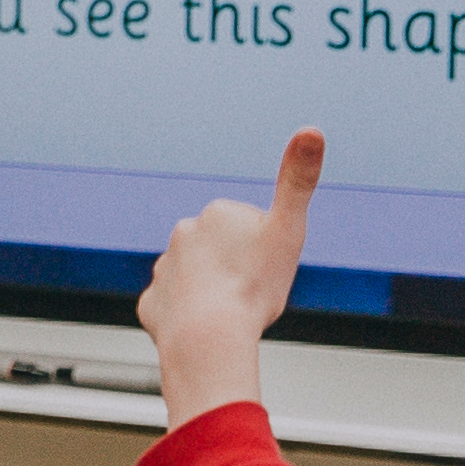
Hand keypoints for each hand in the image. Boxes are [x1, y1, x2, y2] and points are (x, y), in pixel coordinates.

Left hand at [136, 130, 324, 425]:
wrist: (207, 337)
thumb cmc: (252, 286)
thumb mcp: (288, 230)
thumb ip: (299, 181)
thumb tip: (312, 128)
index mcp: (216, 213)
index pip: (251, 231)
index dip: (264, 253)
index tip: (265, 268)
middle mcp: (182, 234)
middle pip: (223, 254)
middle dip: (237, 271)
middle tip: (249, 293)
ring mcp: (164, 270)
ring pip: (198, 280)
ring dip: (212, 294)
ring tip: (227, 314)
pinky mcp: (152, 304)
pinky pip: (175, 309)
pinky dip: (188, 318)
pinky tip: (202, 328)